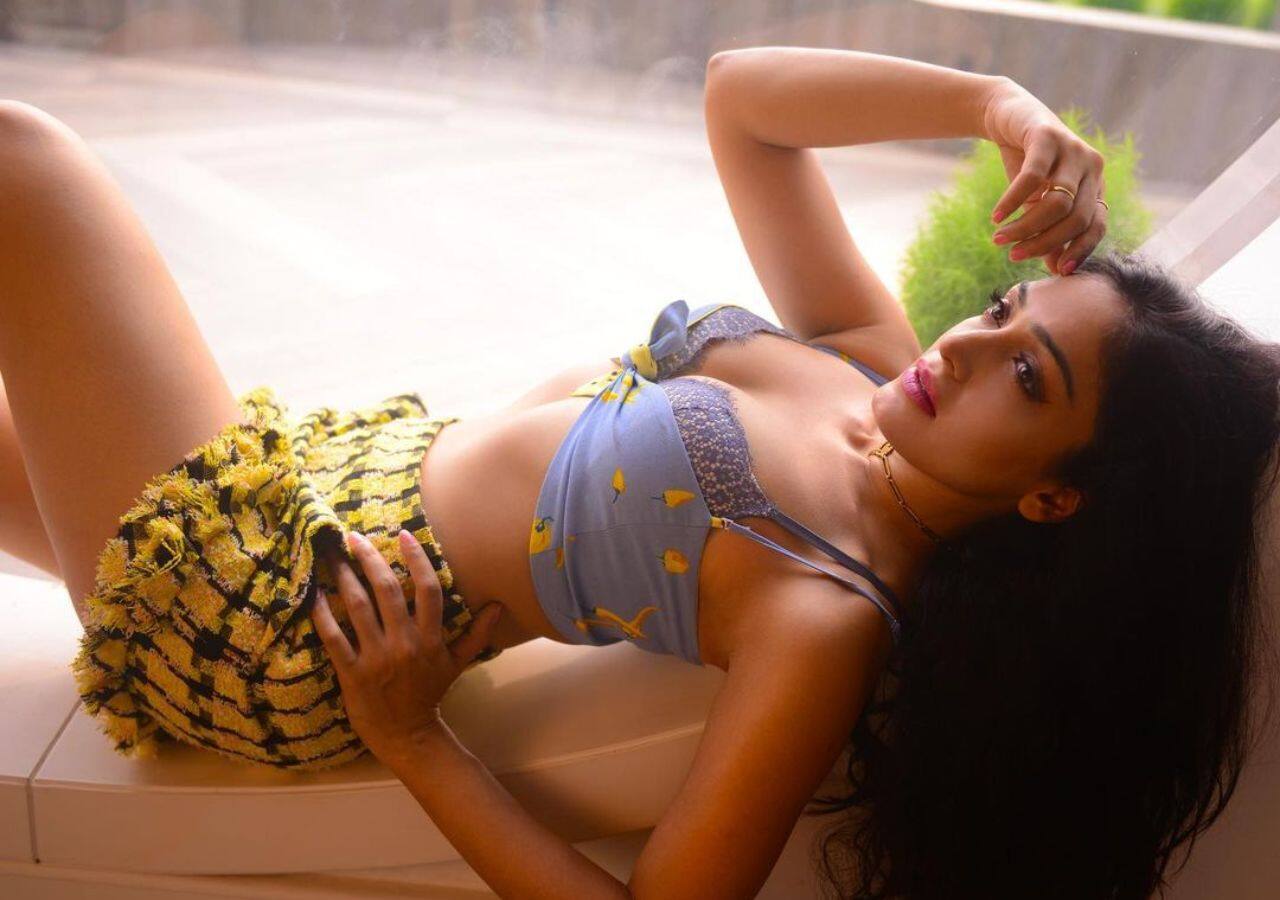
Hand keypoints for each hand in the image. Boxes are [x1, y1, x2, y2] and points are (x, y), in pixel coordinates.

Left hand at [309, 529, 503, 764]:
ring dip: (344, 579)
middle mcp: (405, 644)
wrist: (407, 735)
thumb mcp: (457, 664)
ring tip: (333, 557)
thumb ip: (476, 633)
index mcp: (431, 639)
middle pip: (387, 590)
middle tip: (354, 537)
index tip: (402, 535)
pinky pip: (334, 639)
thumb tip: (498, 606)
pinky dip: (322, 616)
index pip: (428, 590)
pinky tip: (314, 597)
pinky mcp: (352, 674)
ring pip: (358, 608)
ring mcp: (377, 658)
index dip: (416, 559)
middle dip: (370, 559)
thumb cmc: (430, 695)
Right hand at [982, 78, 1107, 276]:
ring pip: (1057, 203)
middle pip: (1076, 218)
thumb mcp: (1039, 202)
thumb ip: (1050, 230)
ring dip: (1025, 227)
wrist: (1009, 116)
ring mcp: (1073, 149)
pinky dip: (1012, 202)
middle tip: (1013, 255)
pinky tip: (996, 216)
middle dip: (1043, 243)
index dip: (1080, 251)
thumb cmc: (1026, 165)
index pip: (1096, 226)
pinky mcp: (1048, 136)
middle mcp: (1092, 166)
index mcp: (1095, 184)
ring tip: (999, 239)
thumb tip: (1055, 268)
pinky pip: (1033, 178)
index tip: (1056, 272)